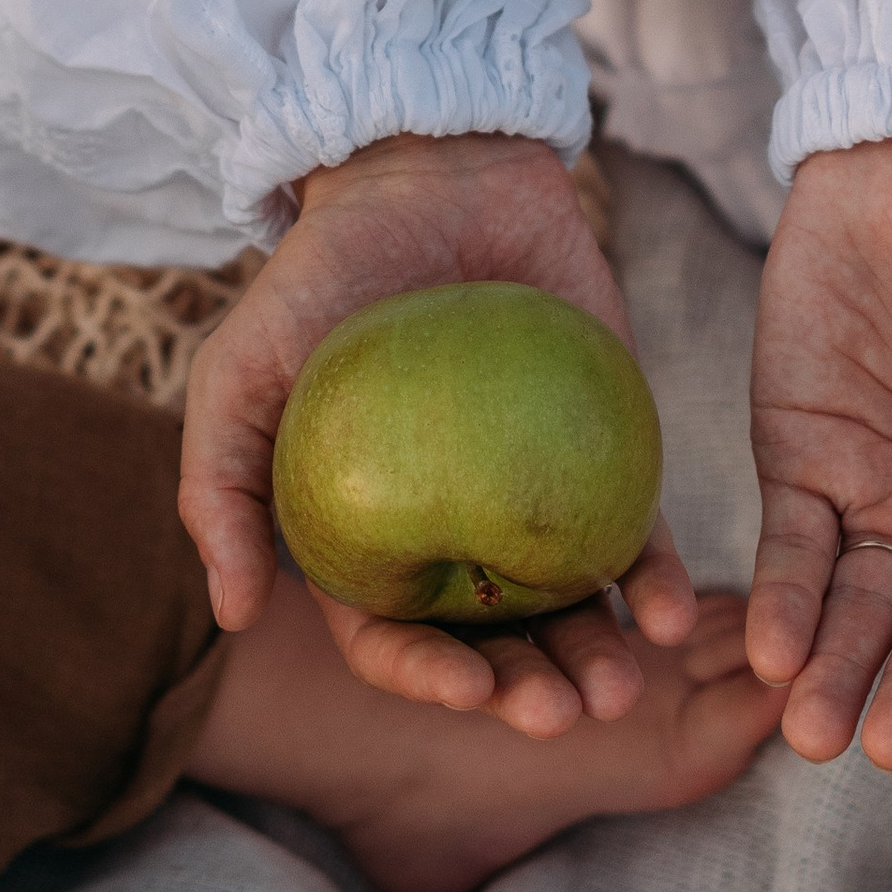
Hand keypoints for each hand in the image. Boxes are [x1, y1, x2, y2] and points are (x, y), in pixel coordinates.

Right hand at [179, 131, 695, 739]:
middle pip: (495, 644)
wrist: (429, 178)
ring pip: (572, 607)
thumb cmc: (319, 279)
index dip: (428, 678)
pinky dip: (653, 578)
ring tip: (625, 687)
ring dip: (599, 660)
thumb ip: (218, 489)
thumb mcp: (237, 373)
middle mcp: (454, 541)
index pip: (395, 640)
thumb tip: (234, 614)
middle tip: (567, 713)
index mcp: (368, 545)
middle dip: (530, 693)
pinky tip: (672, 613)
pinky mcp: (604, 455)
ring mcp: (535, 503)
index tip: (469, 689)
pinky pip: (635, 531)